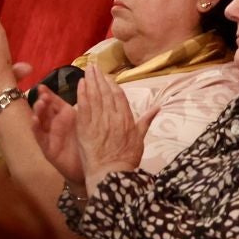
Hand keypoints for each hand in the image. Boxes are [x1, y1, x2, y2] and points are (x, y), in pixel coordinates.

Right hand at [30, 92, 84, 185]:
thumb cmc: (90, 143)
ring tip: (39, 103)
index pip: (54, 101)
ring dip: (37, 111)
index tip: (41, 86)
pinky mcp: (47, 147)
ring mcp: (49, 135)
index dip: (47, 93)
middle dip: (42, 100)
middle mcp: (55, 123)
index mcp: (65, 116)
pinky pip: (39, 136)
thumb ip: (85, 108)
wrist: (92, 167)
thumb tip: (88, 90)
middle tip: (42, 94)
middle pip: (44, 109)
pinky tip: (34, 120)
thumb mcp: (87, 122)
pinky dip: (35, 127)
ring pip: (39, 120)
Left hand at [74, 66, 152, 191]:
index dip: (112, 84)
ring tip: (86, 70)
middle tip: (94, 66)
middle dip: (99, 78)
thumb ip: (146, 121)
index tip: (107, 77)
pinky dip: (81, 94)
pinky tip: (79, 84)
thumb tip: (158, 107)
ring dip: (90, 82)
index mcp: (126, 119)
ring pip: (94, 96)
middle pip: (105, 93)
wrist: (111, 173)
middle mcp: (113, 117)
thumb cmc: (126, 159)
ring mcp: (98, 121)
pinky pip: (83, 106)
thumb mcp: (140, 139)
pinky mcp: (85, 127)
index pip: (119, 96)